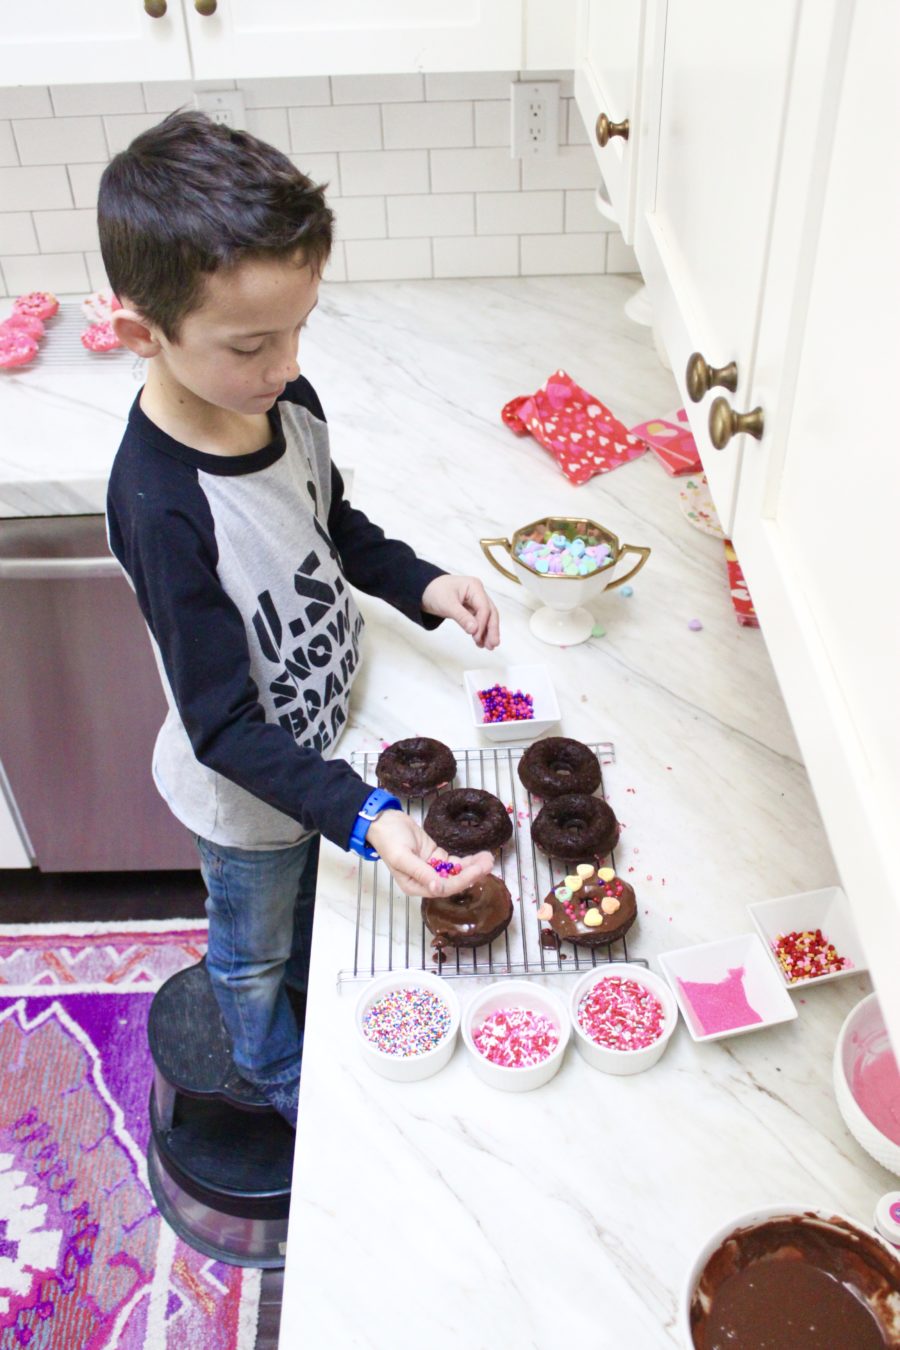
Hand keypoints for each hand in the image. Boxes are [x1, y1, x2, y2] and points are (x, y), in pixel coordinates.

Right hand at [365, 809, 493, 896]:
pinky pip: (454, 861)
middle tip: (489, 862)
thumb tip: (436, 887)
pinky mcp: (436, 856)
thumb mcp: (402, 857)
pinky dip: (467, 859)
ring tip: (488, 858)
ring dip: (473, 866)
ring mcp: (432, 867)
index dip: (461, 881)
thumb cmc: (389, 839)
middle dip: (472, 873)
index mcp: (414, 886)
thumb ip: (420, 872)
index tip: (476, 871)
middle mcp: (425, 880)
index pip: (443, 888)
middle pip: (453, 881)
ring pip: (456, 871)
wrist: (383, 821)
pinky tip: (479, 855)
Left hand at [421, 574, 499, 649]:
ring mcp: (475, 601)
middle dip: (492, 629)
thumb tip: (474, 630)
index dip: (482, 623)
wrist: (424, 591)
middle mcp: (478, 593)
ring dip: (487, 632)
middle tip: (493, 644)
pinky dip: (479, 632)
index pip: (484, 607)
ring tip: (488, 647)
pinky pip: (478, 621)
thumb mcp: (447, 604)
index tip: (477, 636)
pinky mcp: (470, 609)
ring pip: (486, 618)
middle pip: (490, 612)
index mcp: (474, 587)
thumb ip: (461, 617)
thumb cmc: (434, 592)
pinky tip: (480, 642)